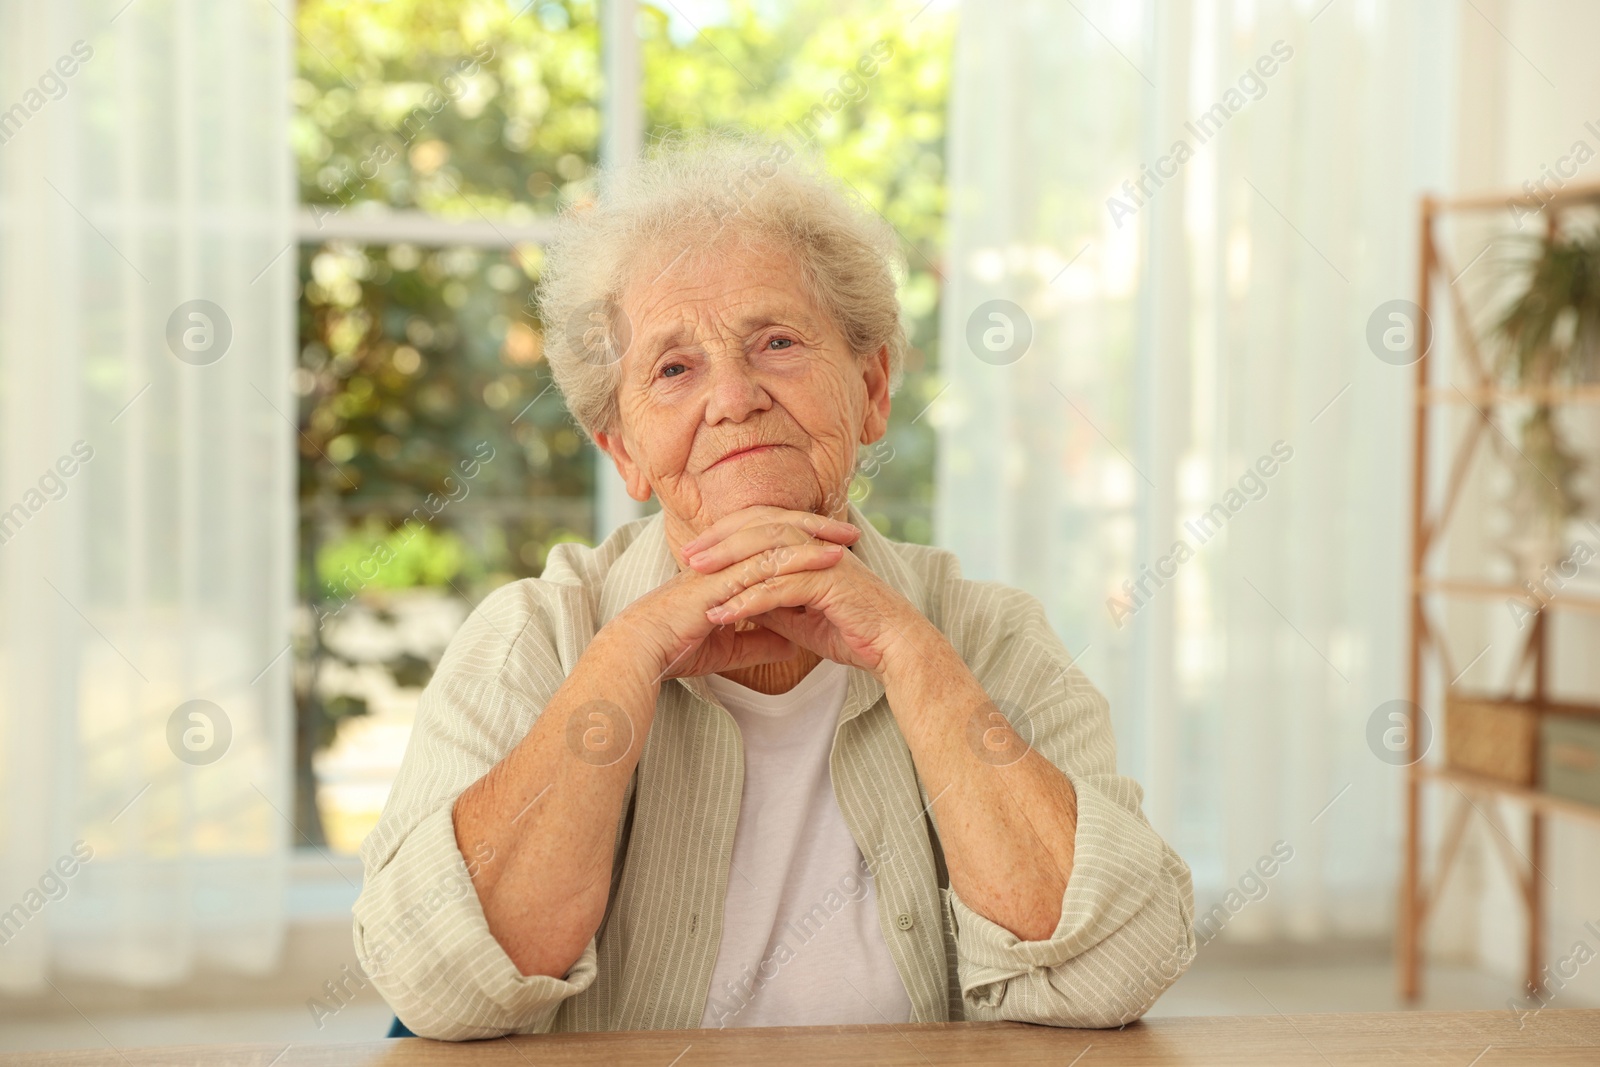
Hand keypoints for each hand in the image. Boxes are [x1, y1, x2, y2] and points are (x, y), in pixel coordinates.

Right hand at [606, 511, 859, 682]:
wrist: (642, 654)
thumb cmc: (674, 649)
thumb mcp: (727, 648)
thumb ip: (758, 642)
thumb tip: (792, 645)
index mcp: (724, 568)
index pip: (767, 543)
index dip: (800, 539)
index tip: (834, 544)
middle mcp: (724, 560)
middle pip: (775, 531)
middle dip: (814, 529)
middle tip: (850, 532)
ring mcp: (722, 567)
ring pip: (774, 543)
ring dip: (813, 540)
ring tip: (847, 541)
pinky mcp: (721, 581)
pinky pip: (765, 564)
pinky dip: (798, 559)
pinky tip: (824, 560)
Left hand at [683, 506, 927, 677]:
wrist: (895, 647)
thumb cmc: (854, 630)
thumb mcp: (801, 617)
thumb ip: (773, 604)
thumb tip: (738, 602)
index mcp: (812, 545)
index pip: (762, 525)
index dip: (727, 534)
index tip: (696, 551)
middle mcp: (817, 545)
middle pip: (760, 528)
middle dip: (720, 540)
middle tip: (687, 555)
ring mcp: (824, 561)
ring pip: (767, 551)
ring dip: (728, 564)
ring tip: (695, 577)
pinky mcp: (829, 584)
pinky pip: (780, 588)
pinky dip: (748, 600)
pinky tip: (723, 613)